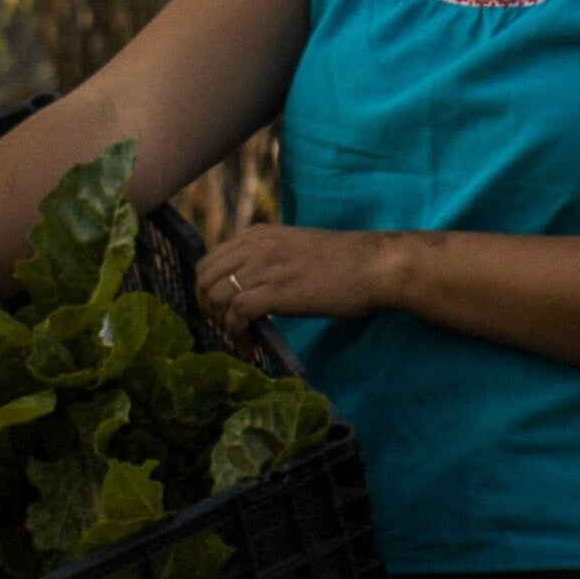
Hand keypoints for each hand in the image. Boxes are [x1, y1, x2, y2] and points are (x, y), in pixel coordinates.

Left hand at [187, 219, 386, 346]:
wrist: (375, 265)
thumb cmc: (345, 262)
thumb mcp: (296, 249)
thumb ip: (270, 260)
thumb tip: (252, 286)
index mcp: (259, 234)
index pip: (210, 260)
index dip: (208, 290)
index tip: (221, 311)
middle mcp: (256, 246)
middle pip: (204, 277)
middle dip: (207, 307)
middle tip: (225, 328)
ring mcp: (265, 266)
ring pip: (216, 295)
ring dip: (221, 323)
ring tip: (240, 337)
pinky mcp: (277, 290)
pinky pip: (237, 312)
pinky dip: (237, 333)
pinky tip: (250, 344)